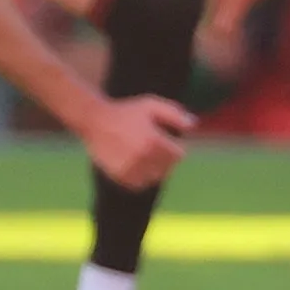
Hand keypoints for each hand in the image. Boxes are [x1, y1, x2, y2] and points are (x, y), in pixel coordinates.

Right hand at [79, 91, 196, 191]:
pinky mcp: (119, 176)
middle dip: (166, 158)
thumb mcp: (151, 105)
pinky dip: (141, 177)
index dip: (175, 147)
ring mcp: (130, 169)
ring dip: (154, 169)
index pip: (178, 155)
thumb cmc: (126, 111)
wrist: (95, 120)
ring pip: (154, 178)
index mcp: (154, 141)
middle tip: (154, 147)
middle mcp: (143, 157)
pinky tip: (136, 164)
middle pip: (168, 168)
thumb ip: (174, 114)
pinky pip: (139, 184)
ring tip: (146, 156)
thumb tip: (194, 125)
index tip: (167, 140)